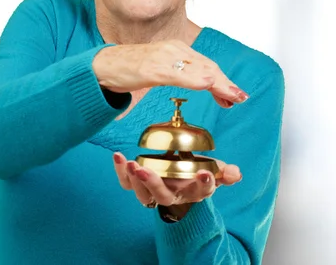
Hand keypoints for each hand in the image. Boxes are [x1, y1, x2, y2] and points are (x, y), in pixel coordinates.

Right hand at [92, 40, 248, 107]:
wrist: (102, 66)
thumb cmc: (128, 68)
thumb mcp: (160, 71)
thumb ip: (180, 75)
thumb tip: (204, 83)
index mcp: (176, 50)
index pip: (206, 65)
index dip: (223, 80)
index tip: (235, 94)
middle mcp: (172, 49)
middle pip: (207, 66)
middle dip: (225, 83)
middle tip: (240, 98)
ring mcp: (162, 57)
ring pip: (197, 69)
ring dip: (218, 83)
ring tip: (233, 95)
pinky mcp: (151, 67)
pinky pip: (177, 73)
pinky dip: (195, 79)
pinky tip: (206, 85)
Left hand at [112, 152, 241, 215]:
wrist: (178, 181)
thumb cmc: (194, 173)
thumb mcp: (212, 170)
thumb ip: (224, 172)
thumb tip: (235, 173)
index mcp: (194, 191)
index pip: (202, 190)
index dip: (204, 183)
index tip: (204, 171)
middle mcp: (173, 195)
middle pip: (162, 196)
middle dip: (152, 183)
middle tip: (143, 169)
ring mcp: (153, 192)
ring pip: (142, 194)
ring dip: (135, 179)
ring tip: (130, 163)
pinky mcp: (138, 185)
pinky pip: (127, 183)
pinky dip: (120, 171)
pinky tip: (118, 156)